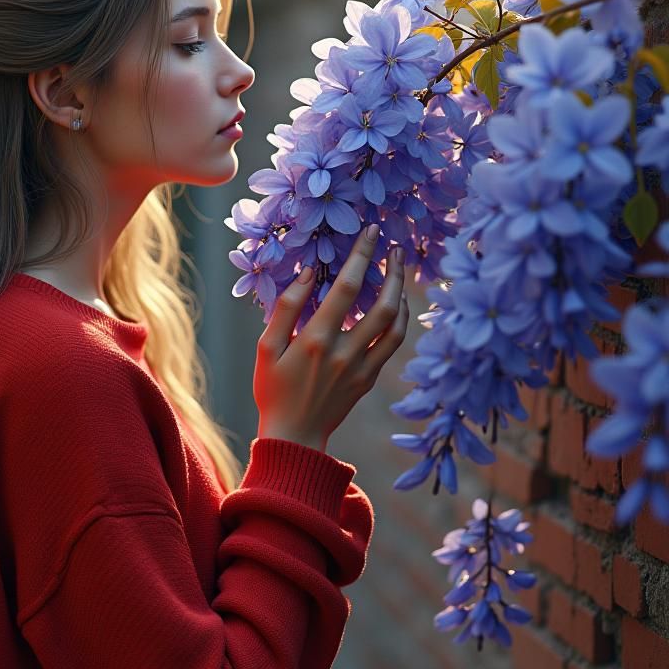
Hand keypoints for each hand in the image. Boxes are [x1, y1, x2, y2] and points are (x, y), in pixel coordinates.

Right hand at [254, 225, 409, 451]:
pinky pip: (394, 344)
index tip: (370, 231)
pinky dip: (401, 320)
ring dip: (402, 293)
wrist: (294, 436)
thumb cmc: (272, 389)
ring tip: (400, 271)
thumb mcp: (266, 347)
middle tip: (395, 247)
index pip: (347, 287)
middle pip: (383, 303)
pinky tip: (397, 304)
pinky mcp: (369, 379)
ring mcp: (361, 367)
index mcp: (315, 340)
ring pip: (396, 324)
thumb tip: (310, 272)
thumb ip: (286, 307)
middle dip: (393, 270)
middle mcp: (344, 352)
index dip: (361, 255)